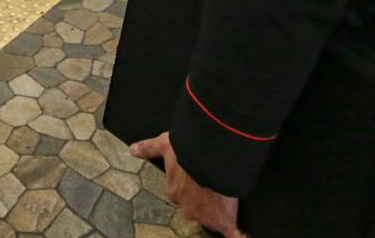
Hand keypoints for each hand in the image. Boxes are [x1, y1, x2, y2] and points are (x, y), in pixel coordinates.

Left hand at [130, 132, 245, 236]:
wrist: (209, 159)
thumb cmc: (186, 152)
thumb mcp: (164, 145)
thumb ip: (148, 148)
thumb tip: (132, 149)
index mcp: (174, 192)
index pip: (180, 194)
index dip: (189, 188)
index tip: (197, 180)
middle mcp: (187, 208)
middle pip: (195, 209)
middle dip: (203, 201)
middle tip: (213, 187)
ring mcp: (206, 216)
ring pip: (211, 218)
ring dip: (218, 212)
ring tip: (228, 200)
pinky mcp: (223, 220)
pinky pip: (231, 232)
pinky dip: (236, 235)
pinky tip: (241, 235)